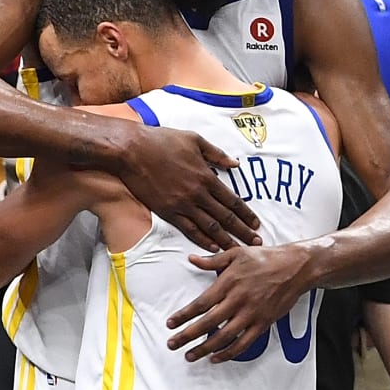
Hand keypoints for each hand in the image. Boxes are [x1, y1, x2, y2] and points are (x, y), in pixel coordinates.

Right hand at [110, 123, 259, 251]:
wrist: (133, 150)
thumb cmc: (163, 141)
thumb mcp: (194, 139)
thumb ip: (216, 154)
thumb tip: (235, 164)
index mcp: (206, 176)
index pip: (233, 200)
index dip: (246, 214)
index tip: (256, 223)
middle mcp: (198, 194)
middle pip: (226, 217)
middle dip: (243, 231)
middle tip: (256, 242)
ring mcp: (183, 205)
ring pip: (210, 227)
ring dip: (226, 240)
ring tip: (238, 249)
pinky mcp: (167, 211)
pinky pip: (189, 229)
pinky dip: (202, 239)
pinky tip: (213, 246)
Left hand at [167, 243, 311, 361]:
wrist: (296, 267)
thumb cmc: (266, 258)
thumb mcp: (236, 253)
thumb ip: (212, 260)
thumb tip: (192, 260)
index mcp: (229, 283)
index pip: (201, 303)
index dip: (184, 315)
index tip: (171, 324)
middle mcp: (238, 300)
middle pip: (208, 323)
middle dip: (187, 336)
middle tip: (172, 344)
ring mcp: (251, 314)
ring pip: (224, 337)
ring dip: (205, 348)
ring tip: (190, 356)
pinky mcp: (263, 323)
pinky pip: (244, 343)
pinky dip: (229, 353)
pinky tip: (216, 357)